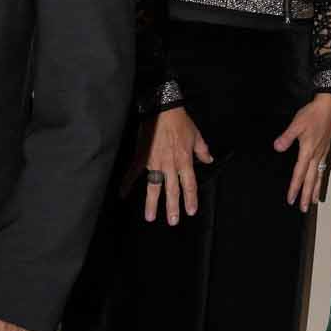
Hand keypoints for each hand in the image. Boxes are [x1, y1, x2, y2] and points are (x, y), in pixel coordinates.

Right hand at [124, 106, 213, 223]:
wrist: (163, 109)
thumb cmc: (181, 122)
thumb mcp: (196, 135)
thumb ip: (202, 150)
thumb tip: (208, 160)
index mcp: (184, 160)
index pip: (189, 184)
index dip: (191, 198)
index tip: (191, 211)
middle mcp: (170, 165)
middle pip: (172, 190)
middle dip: (173, 207)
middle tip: (173, 221)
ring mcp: (155, 162)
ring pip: (154, 186)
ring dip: (152, 203)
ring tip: (150, 217)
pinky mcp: (142, 157)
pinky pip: (133, 172)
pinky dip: (127, 183)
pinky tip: (122, 194)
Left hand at [273, 93, 330, 210]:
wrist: (330, 105)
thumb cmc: (312, 114)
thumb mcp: (297, 123)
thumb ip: (287, 137)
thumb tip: (277, 148)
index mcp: (308, 151)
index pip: (300, 174)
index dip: (295, 187)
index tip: (291, 200)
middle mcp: (317, 155)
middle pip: (311, 179)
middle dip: (307, 195)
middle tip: (304, 209)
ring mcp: (323, 152)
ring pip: (319, 175)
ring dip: (316, 189)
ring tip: (314, 201)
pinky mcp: (326, 148)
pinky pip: (323, 168)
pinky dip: (320, 178)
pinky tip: (319, 180)